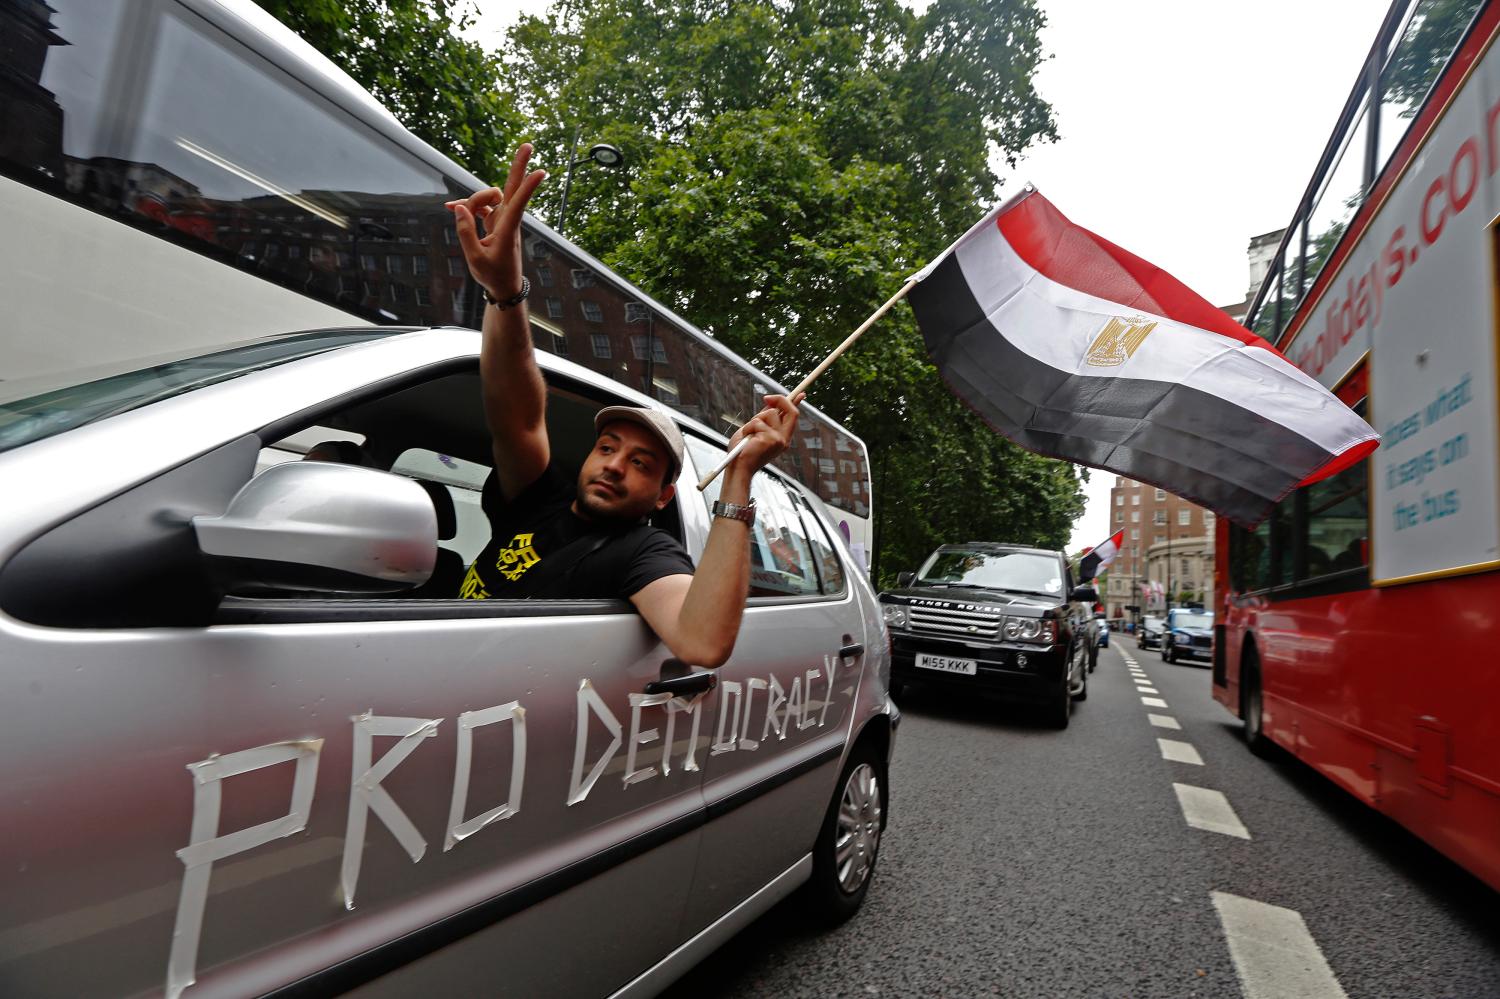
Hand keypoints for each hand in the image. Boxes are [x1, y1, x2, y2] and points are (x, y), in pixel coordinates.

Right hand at [445, 143, 546, 300]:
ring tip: (453, 210)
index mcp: (507, 230)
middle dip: (519, 166)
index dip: (528, 186)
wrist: (504, 287)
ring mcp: (502, 219)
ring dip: (472, 199)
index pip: (518, 203)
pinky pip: (481, 207)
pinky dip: (468, 206)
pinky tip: (452, 208)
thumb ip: (465, 233)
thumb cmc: (493, 275)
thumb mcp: (474, 259)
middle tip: (528, 145)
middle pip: (512, 188)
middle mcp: (508, 220)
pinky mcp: (496, 222)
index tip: (542, 171)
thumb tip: (460, 208)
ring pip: (488, 197)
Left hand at [727, 393, 805, 474]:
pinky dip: (747, 428)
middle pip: (791, 411)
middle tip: (766, 398)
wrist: (738, 468)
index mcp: (782, 438)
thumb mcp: (755, 431)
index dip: (796, 404)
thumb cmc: (743, 452)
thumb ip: (764, 419)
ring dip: (754, 420)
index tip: (799, 394)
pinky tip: (746, 440)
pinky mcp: (770, 439)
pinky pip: (757, 422)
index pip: (793, 417)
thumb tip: (770, 403)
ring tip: (748, 434)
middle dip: (780, 400)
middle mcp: (784, 439)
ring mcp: (779, 440)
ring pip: (769, 413)